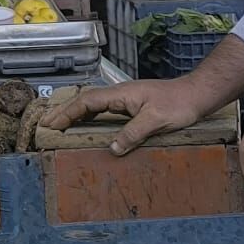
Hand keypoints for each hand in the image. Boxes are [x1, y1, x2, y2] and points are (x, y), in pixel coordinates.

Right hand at [40, 77, 205, 155]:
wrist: (196, 95)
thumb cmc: (178, 104)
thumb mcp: (155, 120)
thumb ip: (132, 133)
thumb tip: (112, 148)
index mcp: (120, 94)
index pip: (86, 102)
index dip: (67, 113)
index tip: (52, 124)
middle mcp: (119, 95)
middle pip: (85, 101)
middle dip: (65, 112)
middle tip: (47, 125)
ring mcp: (125, 99)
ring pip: (94, 105)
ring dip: (76, 114)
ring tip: (61, 126)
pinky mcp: (133, 105)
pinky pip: (104, 110)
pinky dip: (90, 116)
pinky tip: (89, 126)